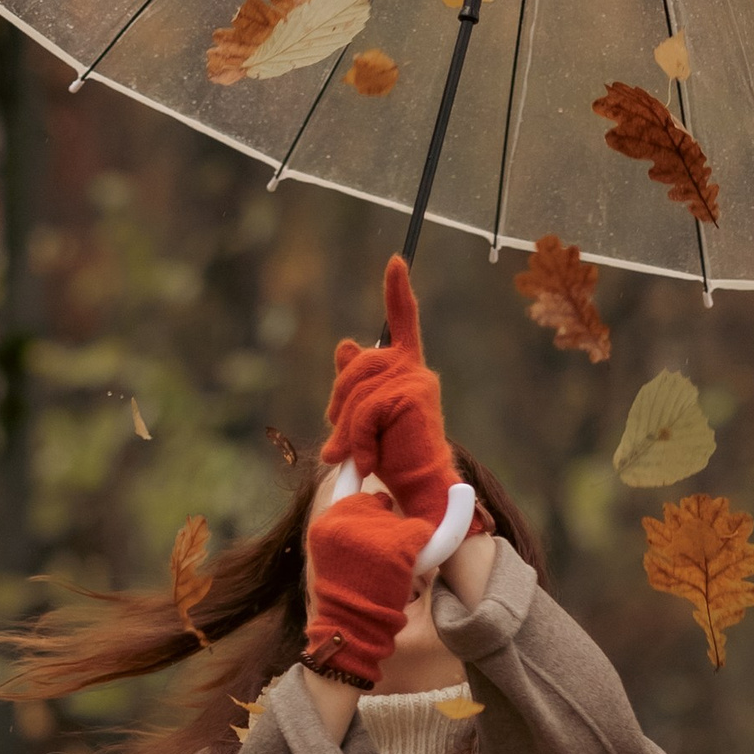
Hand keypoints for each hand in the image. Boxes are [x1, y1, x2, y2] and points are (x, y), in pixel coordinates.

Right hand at [302, 490, 434, 687]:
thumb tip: (381, 495)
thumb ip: (346, 523)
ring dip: (399, 538)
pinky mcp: (396, 546)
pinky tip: (407, 565)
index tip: (370, 516)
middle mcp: (342, 522)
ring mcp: (369, 533)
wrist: (350, 629)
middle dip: (382, 524)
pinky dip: (421, 545)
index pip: (349, 491)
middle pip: (376, 502)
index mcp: (324, 524)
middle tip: (374, 562)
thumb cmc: (346, 594)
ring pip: (398, 517)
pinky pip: (420, 531)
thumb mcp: (332, 553)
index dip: (366, 505)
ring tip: (384, 570)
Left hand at [318, 256, 458, 524]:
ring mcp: (417, 381)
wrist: (418, 491)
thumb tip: (345, 345)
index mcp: (405, 368)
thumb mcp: (363, 418)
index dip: (397, 291)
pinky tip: (367, 462)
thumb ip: (355, 385)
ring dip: (347, 429)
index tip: (396, 261)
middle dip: (338, 403)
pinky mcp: (414, 395)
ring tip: (352, 457)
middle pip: (357, 364)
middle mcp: (415, 369)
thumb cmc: (393, 458)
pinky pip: (366, 408)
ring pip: (358, 390)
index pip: (402, 321)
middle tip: (335, 446)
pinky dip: (358, 439)